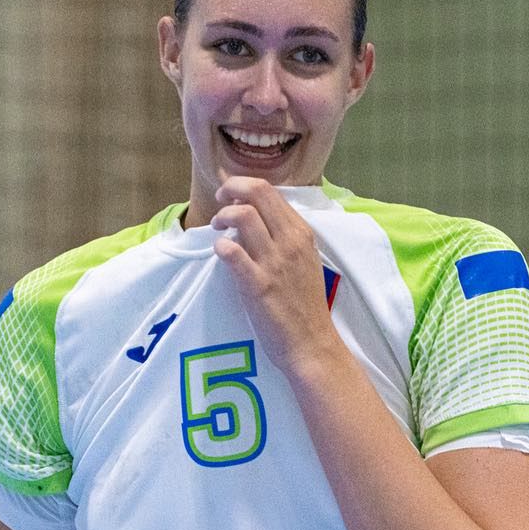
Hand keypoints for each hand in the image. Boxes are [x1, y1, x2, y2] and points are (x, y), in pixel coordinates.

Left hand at [209, 177, 343, 375]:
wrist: (312, 343)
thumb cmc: (305, 303)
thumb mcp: (304, 260)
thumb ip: (285, 236)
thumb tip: (258, 216)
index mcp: (301, 233)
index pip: (271, 191)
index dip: (244, 185)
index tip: (232, 195)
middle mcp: (289, 242)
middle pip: (257, 193)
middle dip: (231, 189)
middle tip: (220, 201)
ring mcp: (274, 262)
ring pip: (243, 215)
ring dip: (222, 215)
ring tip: (216, 226)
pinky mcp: (258, 285)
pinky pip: (233, 253)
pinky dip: (220, 245)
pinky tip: (219, 250)